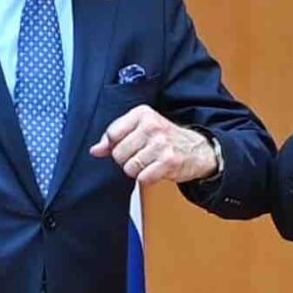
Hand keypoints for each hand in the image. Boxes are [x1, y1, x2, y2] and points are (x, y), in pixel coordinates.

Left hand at [89, 104, 217, 183]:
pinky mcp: (168, 161)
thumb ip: (115, 137)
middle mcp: (152, 126)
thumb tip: (95, 150)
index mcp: (143, 113)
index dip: (115, 145)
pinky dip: (148, 178)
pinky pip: (143, 178)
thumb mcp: (140, 129)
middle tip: (141, 155)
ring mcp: (161, 143)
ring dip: (138, 170)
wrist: (197, 149)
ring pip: (129, 167)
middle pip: (118, 153)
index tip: (127, 145)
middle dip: (127, 159)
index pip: (112, 134)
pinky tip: (156, 170)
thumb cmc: (166, 139)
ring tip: (150, 162)